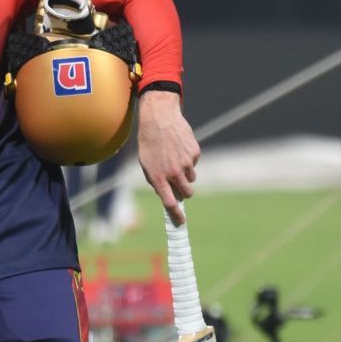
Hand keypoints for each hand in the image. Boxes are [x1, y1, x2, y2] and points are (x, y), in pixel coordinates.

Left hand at [136, 88, 198, 223]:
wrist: (159, 118)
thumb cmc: (149, 142)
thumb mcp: (145, 164)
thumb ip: (155, 180)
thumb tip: (166, 194)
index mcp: (158, 177)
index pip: (169, 203)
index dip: (176, 215)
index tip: (181, 223)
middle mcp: (173, 173)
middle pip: (186, 193)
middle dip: (184, 192)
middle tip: (179, 185)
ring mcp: (186, 163)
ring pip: (191, 178)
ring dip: (185, 174)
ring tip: (174, 158)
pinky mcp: (195, 153)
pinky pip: (194, 164)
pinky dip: (188, 160)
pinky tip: (179, 148)